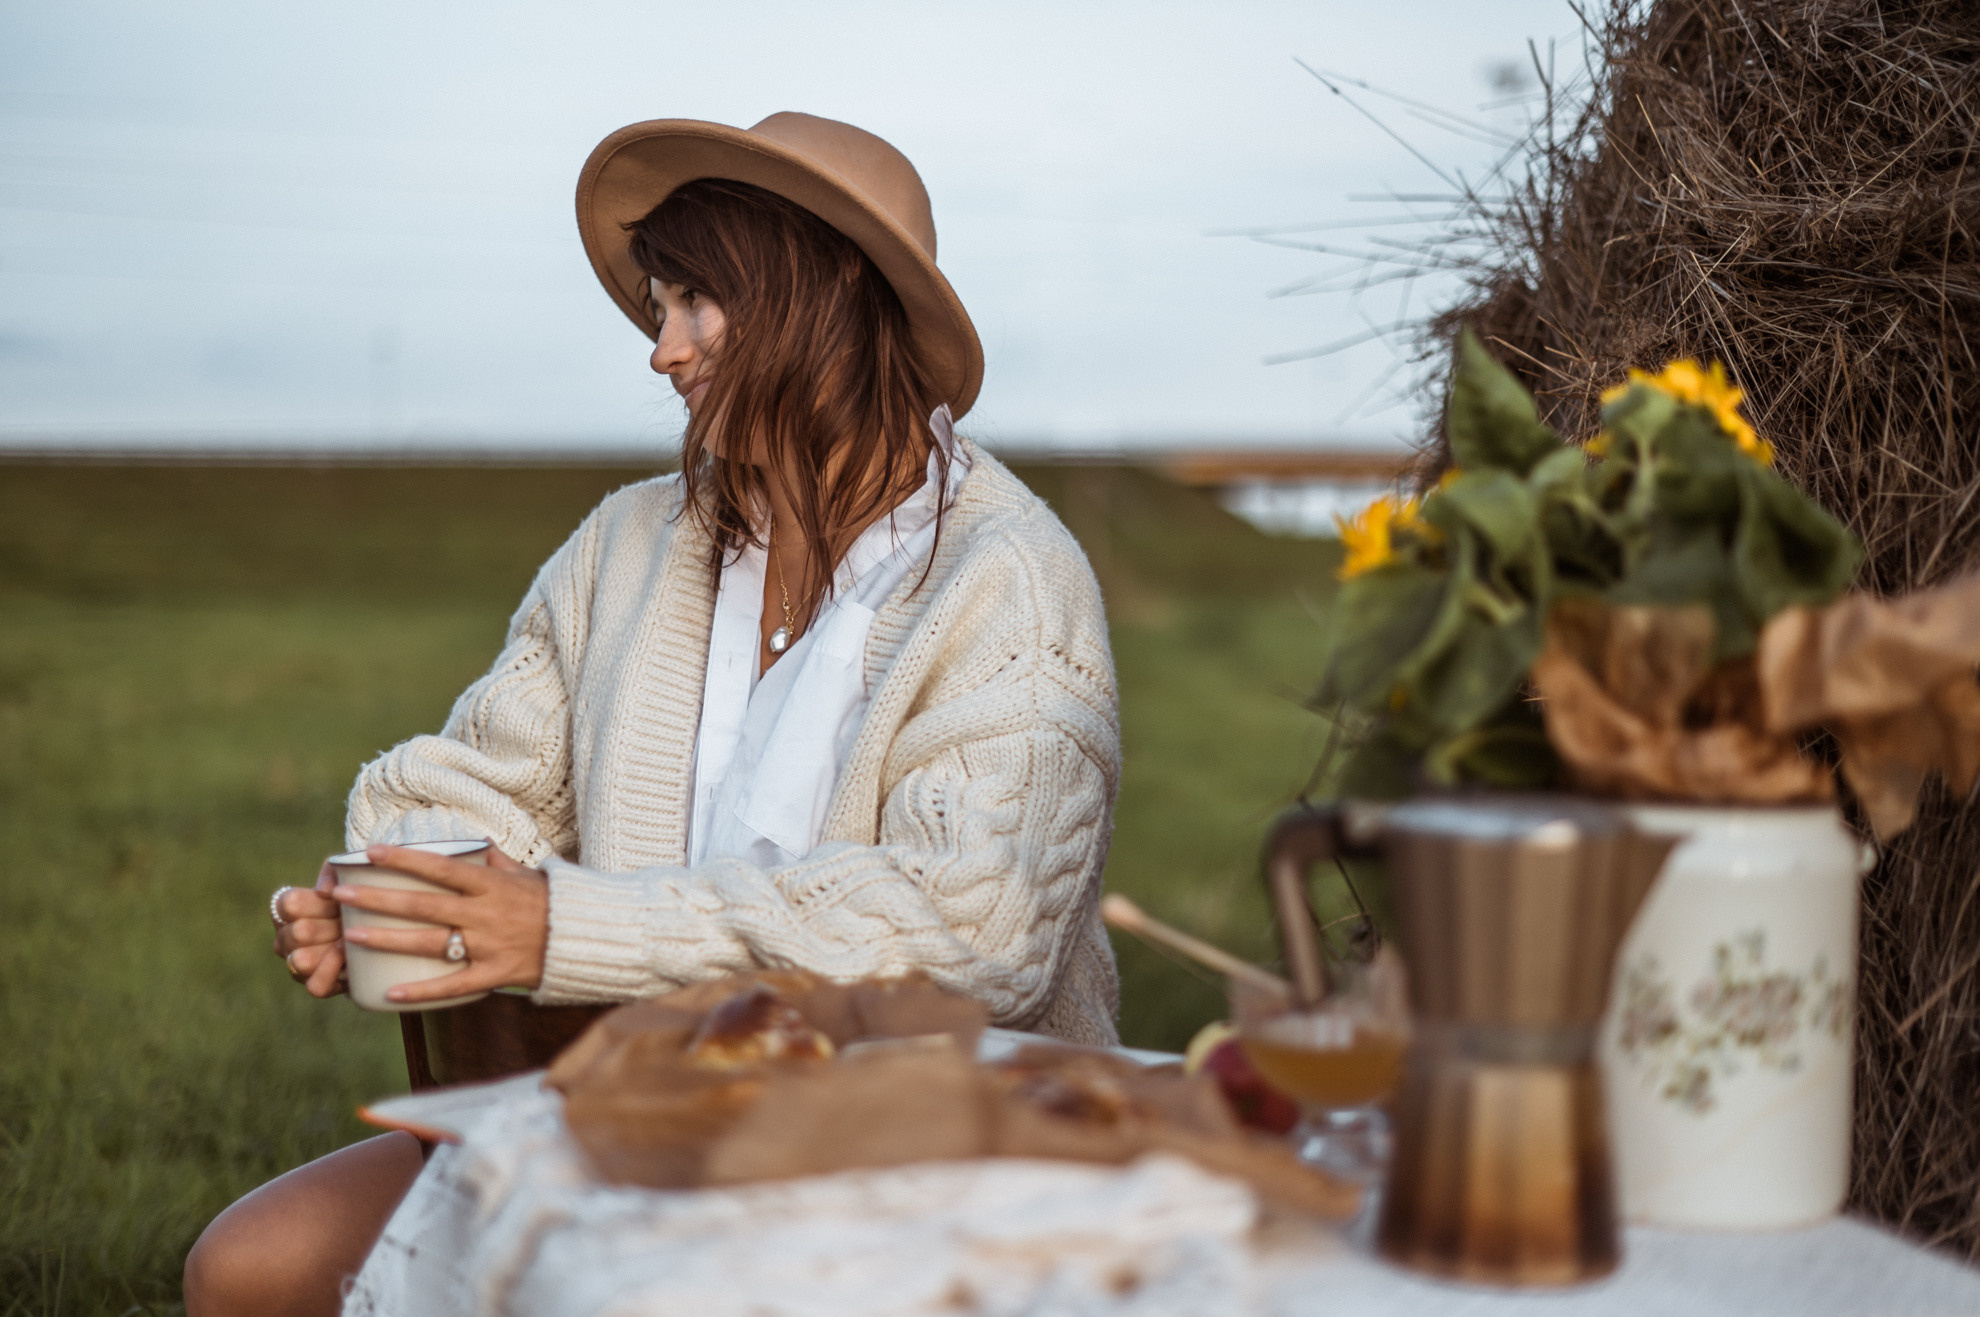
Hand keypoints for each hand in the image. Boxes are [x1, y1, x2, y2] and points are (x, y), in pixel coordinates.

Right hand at [274, 863, 348, 997]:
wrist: (378, 928)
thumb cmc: (358, 896)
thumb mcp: (349, 875)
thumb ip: (336, 871)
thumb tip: (327, 890)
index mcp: (289, 910)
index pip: (288, 903)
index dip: (316, 901)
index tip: (335, 898)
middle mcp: (286, 938)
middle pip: (299, 932)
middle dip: (329, 925)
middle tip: (346, 920)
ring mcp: (297, 964)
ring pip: (301, 960)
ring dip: (330, 947)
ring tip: (349, 938)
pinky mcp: (316, 985)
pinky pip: (315, 986)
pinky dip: (332, 971)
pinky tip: (348, 955)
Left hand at [332, 843, 549, 1004]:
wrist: (590, 938)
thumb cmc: (556, 902)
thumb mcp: (528, 874)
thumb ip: (498, 862)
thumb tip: (477, 845)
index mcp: (491, 885)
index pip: (440, 868)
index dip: (403, 860)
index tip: (370, 853)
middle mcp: (485, 914)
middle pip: (422, 905)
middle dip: (378, 899)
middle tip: (341, 895)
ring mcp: (488, 946)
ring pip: (429, 944)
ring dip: (387, 939)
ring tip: (351, 935)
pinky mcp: (495, 975)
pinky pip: (453, 987)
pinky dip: (421, 992)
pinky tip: (389, 994)